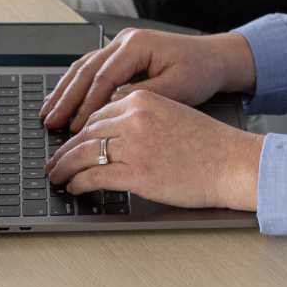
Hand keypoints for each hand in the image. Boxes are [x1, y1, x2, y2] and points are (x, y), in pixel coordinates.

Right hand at [40, 28, 255, 131]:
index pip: (104, 76)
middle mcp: (125, 40)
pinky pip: (92, 67)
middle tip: (50, 121)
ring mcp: (121, 44)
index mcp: (137, 44)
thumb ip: (142, 96)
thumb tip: (111, 107)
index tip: (74, 127)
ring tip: (48, 111)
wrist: (215, 58)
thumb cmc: (200, 72)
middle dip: (66, 97)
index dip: (87, 103)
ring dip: (65, 90)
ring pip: (84, 66)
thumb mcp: (176, 88)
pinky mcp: (122, 53)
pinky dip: (76, 84)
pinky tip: (64, 98)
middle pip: (86, 69)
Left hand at [45, 87, 264, 210]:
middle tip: (54, 161)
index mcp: (143, 99)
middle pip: (86, 131)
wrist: (232, 162)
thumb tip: (116, 134)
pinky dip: (78, 182)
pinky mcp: (136, 173)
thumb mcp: (172, 114)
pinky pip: (95, 176)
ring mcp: (133, 145)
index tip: (70, 141)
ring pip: (84, 152)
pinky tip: (74, 187)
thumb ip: (143, 118)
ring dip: (65, 166)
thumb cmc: (209, 144)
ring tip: (56, 176)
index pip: (99, 112)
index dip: (79, 130)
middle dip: (66, 149)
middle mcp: (134, 118)